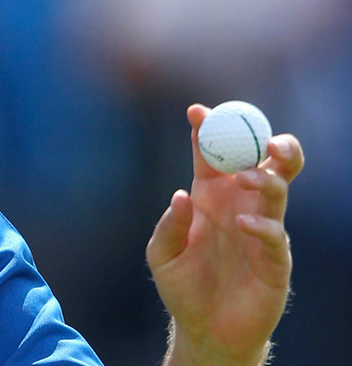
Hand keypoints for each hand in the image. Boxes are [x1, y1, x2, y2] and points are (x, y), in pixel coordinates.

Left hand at [146, 104, 303, 365]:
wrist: (203, 328)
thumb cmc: (182, 285)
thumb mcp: (160, 254)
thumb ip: (168, 226)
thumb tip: (180, 196)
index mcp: (210, 196)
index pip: (213, 154)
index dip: (208, 130)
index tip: (196, 111)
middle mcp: (240, 206)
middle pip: (265, 163)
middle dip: (271, 143)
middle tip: (264, 136)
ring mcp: (260, 229)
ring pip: (278, 190)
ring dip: (266, 177)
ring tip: (248, 178)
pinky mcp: (274, 260)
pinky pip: (275, 235)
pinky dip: (262, 226)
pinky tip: (243, 225)